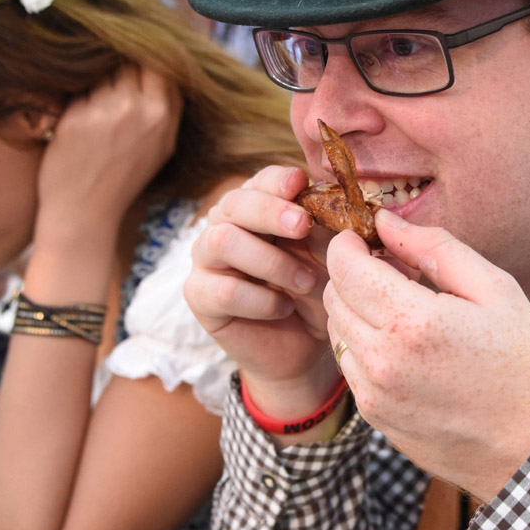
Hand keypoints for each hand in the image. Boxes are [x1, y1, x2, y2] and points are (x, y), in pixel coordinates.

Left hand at [35, 67, 181, 242]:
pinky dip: (78, 102)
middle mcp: (137, 109)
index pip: (159, 62)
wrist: (84, 213)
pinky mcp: (76, 116)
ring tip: (96, 117)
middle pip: (129, 62)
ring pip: (102, 73)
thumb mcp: (162, 146)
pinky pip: (78, 90)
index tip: (137, 67)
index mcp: (163, 115)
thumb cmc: (123, 179)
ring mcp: (106, 111)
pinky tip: (79, 127)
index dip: (148, 61)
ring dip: (97, 86)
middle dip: (120, 71)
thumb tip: (169, 64)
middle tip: (112, 95)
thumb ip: (168, 107)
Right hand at [184, 164, 338, 410]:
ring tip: (304, 283)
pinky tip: (282, 308)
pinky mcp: (198, 295)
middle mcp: (224, 225)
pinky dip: (260, 299)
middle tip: (303, 226)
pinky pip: (224, 289)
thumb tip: (332, 198)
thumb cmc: (314, 293)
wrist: (302, 348)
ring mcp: (206, 259)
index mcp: (257, 206)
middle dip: (271, 212)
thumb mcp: (327, 256)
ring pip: (222, 241)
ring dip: (271, 261)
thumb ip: (323, 227)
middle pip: (234, 203)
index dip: (278, 181)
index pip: (260, 181)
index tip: (301, 183)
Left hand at [323, 210, 529, 502]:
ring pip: (336, 331)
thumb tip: (386, 222)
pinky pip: (350, 367)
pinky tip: (405, 348)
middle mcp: (381, 360)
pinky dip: (365, 347)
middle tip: (391, 271)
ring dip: (356, 311)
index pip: (343, 266)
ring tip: (401, 310)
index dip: (349, 244)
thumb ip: (435, 248)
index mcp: (412, 321)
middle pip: (333, 295)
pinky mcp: (374, 417)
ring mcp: (374, 394)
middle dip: (352, 274)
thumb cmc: (523, 364)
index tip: (368, 239)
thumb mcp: (495, 290)